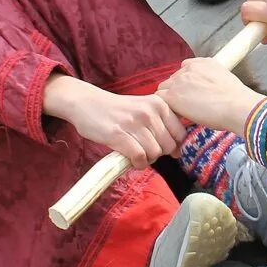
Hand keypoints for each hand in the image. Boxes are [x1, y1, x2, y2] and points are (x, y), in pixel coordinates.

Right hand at [43, 75, 183, 168]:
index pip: (180, 134)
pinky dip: (138, 163)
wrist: (86, 102)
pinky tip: (131, 160)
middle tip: (145, 152)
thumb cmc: (117, 110)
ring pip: (154, 153)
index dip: (173, 146)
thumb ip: (161, 123)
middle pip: (168, 146)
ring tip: (137, 155)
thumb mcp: (144, 107)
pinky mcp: (118, 135)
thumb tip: (177, 150)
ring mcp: (134, 123)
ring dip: (147, 160)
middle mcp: (149, 112)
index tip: (163, 149)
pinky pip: (139, 157)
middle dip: (159, 154)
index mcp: (159, 104)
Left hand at [157, 58, 266, 133]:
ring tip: (180, 112)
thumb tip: (207, 92)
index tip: (191, 94)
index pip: (185, 70)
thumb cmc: (237, 100)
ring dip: (169, 99)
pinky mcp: (172, 95)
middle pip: (173, 79)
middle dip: (177, 91)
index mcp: (204, 62)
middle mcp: (189, 68)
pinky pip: (159, 98)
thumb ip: (211, 80)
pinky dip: (164, 107)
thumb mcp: (225, 80)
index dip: (186, 84)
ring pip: (164, 88)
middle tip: (186, 106)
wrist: (237, 106)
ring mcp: (179, 80)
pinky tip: (174, 115)